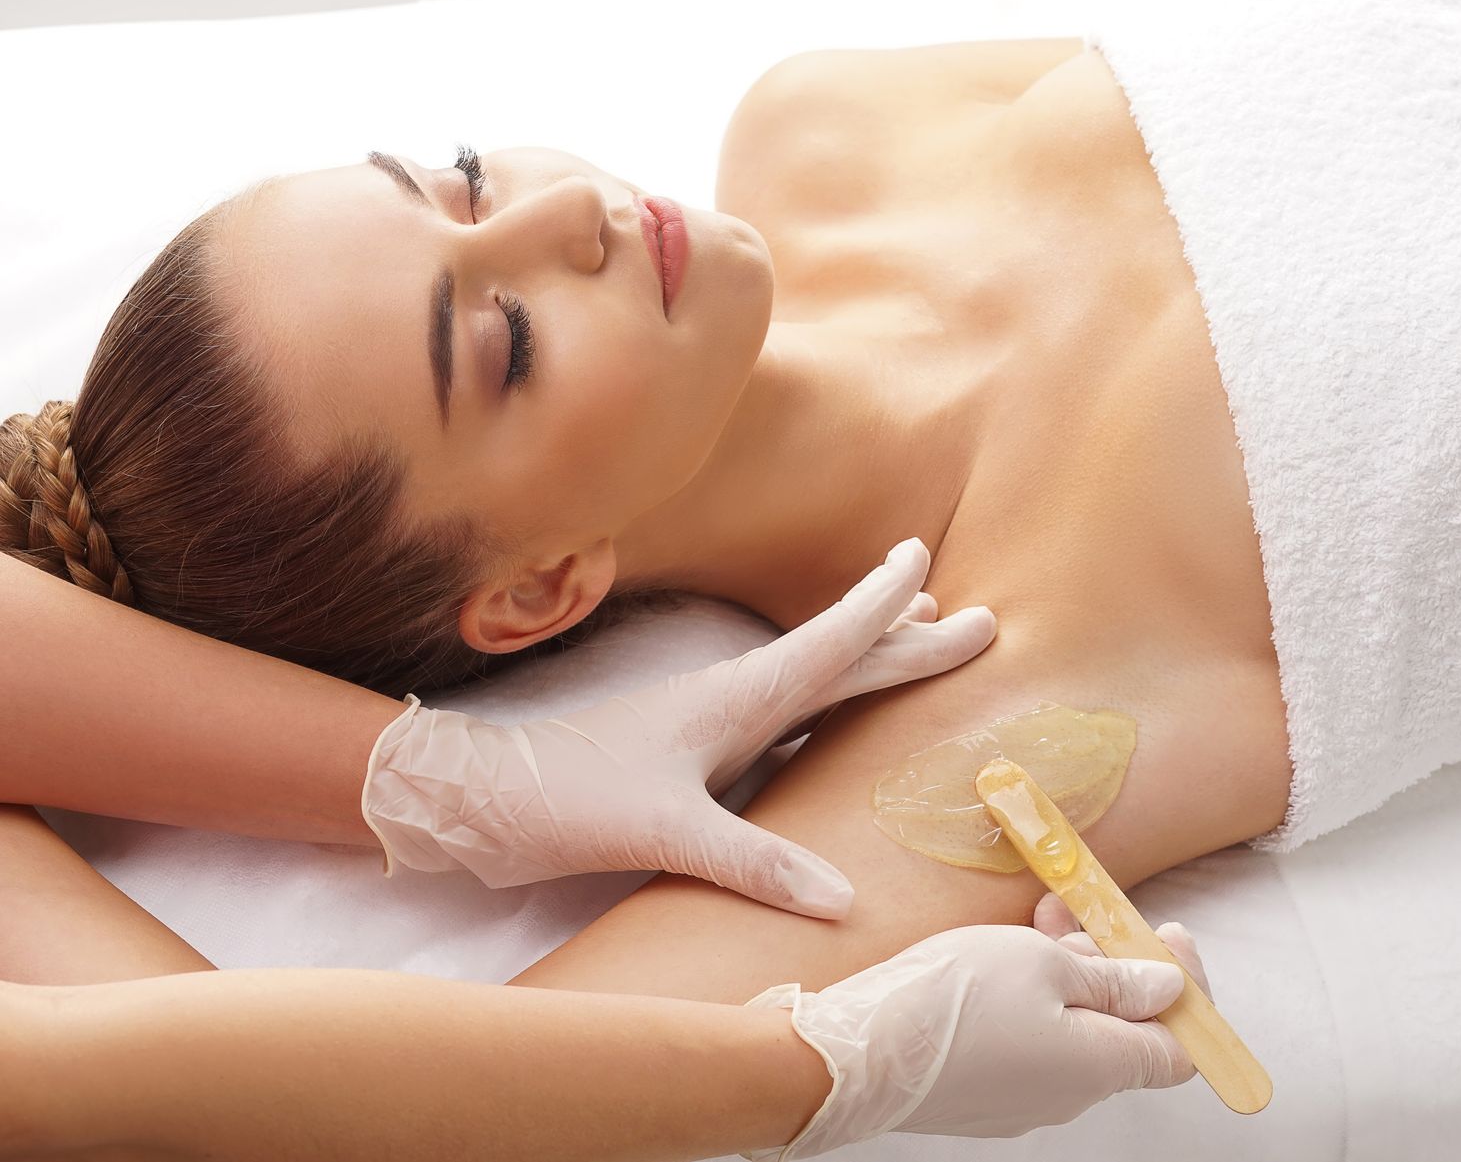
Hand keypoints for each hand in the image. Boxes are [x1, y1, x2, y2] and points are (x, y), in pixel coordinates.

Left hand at [359, 538, 993, 912]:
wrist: (480, 800)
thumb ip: (752, 861)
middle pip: (841, 658)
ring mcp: (714, 720)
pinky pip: (788, 716)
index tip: (924, 562)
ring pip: (816, 681)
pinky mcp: (695, 749)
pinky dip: (830, 703)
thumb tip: (843, 899)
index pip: (830, 643)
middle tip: (978, 619)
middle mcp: (734, 697)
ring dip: (870, 659)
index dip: (882, 607)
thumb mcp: (661, 831)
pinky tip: (834, 716)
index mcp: (736, 696)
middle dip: (907, 637)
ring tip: (918, 635)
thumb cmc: (565, 801)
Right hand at [742, 902, 1205, 1159]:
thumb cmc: (950, 1002)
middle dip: (1116, 961)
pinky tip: (1003, 952)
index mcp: (1100, 1066)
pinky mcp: (980, 1092)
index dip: (1188, 990)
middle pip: (1124, 1029)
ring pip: (1073, 1027)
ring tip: (1038, 916)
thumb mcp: (1043, 962)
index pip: (1184, 1049)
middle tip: (1085, 909)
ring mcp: (1022, 1098)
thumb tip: (1165, 987)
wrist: (853, 1054)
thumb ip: (1113, 976)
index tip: (1167, 933)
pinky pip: (1029, 1040)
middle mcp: (1069, 1094)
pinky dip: (1032, 993)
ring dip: (1069, 969)